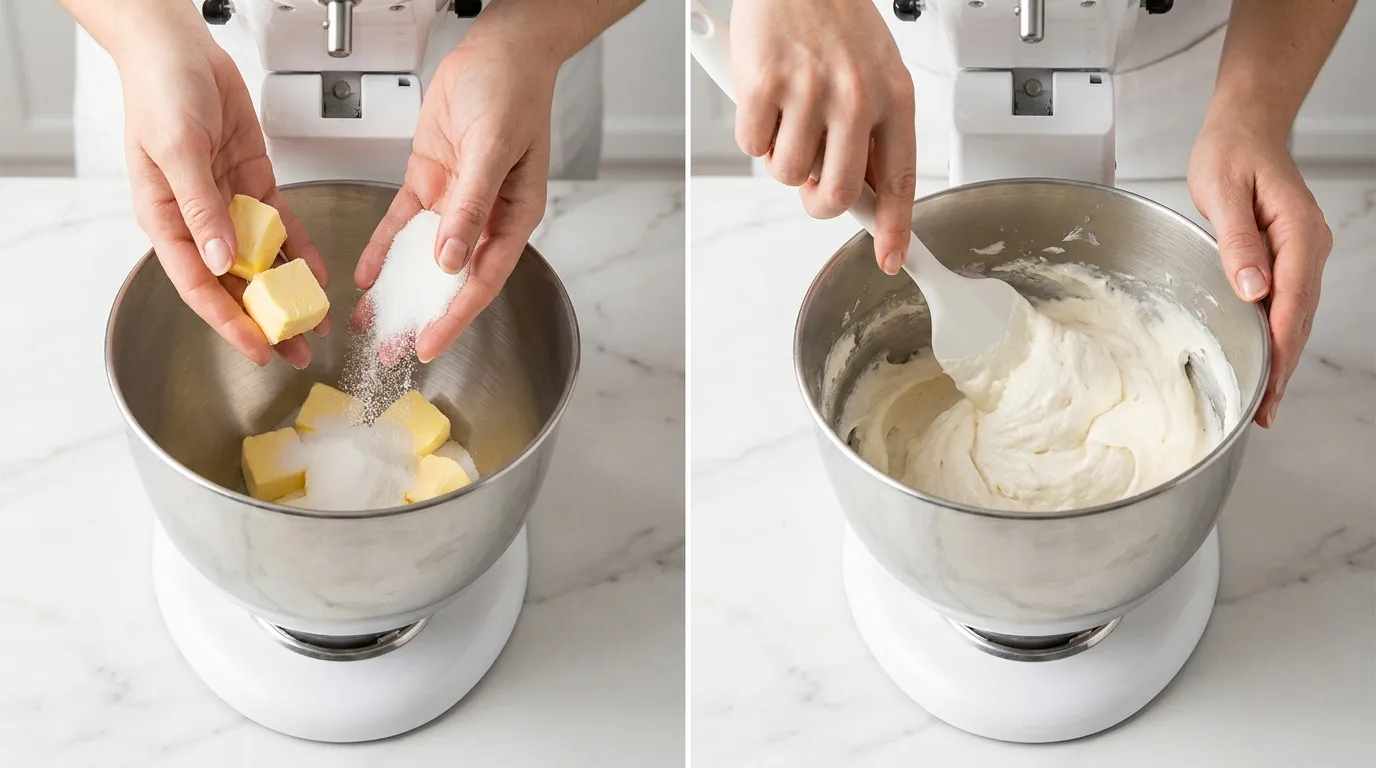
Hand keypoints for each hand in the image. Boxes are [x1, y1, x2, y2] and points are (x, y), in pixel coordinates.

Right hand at [119, 36, 327, 368]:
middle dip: (266, 321)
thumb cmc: (160, 92)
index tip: (257, 349)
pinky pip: (282, 227)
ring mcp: (229, 204)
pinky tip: (319, 273)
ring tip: (316, 324)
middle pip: (234, 285)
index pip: (199, 286)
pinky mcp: (255, 185)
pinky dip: (300, 250)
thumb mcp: (177, 150)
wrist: (179, 50)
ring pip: (262, 262)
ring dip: (288, 293)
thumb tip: (222, 258)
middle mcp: (198, 220)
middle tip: (297, 351)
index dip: (228, 323)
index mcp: (165, 220)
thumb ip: (201, 207)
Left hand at [354, 33, 556, 362]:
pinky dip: (383, 249)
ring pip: (421, 257)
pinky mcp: (430, 181)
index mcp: (515, 215)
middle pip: (450, 278)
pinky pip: (402, 224)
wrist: (498, 50)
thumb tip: (449, 258)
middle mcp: (485, 216)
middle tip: (394, 348)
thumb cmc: (513, 91)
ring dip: (398, 288)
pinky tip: (366, 274)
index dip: (455, 315)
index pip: (482, 279)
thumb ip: (472, 206)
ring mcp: (455, 200)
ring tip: (372, 322)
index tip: (430, 342)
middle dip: (422, 314)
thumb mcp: (493, 149)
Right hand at [729, 0, 915, 273]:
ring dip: (782, 158)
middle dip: (820, 202)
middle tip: (812, 183)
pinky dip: (754, 132)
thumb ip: (873, 131)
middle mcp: (856, 96)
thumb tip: (866, 189)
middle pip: (838, 193)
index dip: (894, 228)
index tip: (892, 258)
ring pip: (789, 174)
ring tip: (789, 117)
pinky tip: (766, 99)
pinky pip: (753, 146)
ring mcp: (809, 91)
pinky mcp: (765, 84)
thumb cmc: (834, 18)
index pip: (899, 180)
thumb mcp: (876, 72)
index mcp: (893, 96)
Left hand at [1188, 119, 1332, 427]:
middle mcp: (1307, 246)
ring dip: (1280, 356)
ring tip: (1264, 400)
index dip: (1281, 348)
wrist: (1243, 126)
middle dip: (1282, 366)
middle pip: (1299, 317)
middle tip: (1264, 412)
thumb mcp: (1224, 192)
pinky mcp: (1287, 255)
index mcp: (1297, 233)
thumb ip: (1237, 242)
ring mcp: (1301, 252)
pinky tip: (1263, 357)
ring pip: (1295, 314)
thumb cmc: (1230, 152)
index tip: (1270, 385)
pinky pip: (1285, 301)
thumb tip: (1254, 288)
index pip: (1293, 302)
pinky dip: (1276, 333)